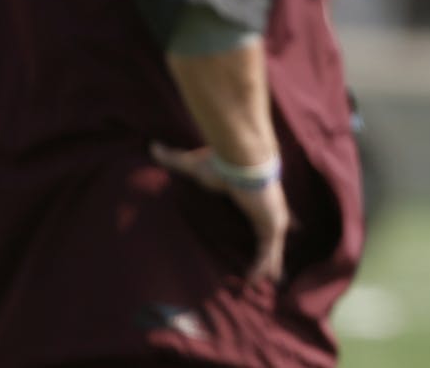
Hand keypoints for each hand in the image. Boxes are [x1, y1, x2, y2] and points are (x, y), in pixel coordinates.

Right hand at [151, 141, 289, 284]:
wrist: (240, 158)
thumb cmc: (221, 161)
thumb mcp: (193, 165)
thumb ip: (174, 159)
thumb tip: (153, 147)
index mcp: (254, 197)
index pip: (264, 213)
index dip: (270, 223)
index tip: (277, 233)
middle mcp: (267, 208)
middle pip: (272, 235)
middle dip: (273, 252)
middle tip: (273, 271)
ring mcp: (273, 216)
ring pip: (272, 247)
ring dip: (269, 265)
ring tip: (265, 283)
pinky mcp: (272, 224)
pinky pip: (268, 251)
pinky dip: (262, 266)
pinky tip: (255, 281)